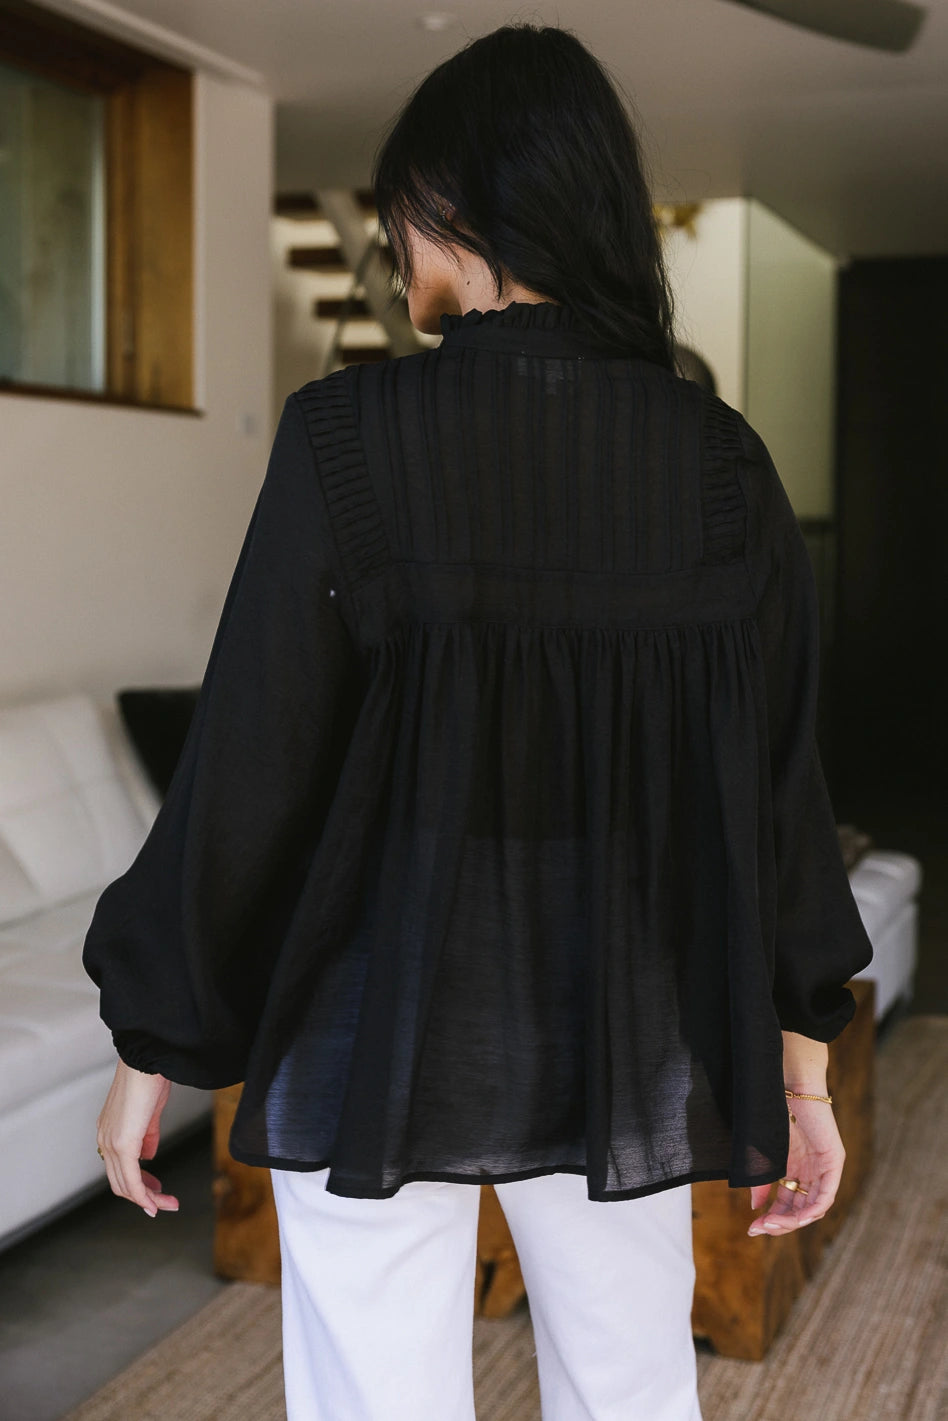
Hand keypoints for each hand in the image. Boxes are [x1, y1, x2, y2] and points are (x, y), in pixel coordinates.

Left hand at [96, 1059, 179, 1217]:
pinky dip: (143, 1195)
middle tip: (166, 1203)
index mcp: (109, 1132)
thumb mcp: (150, 1113)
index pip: (119, 1169)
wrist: (146, 1060)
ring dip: (148, 1198)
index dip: (138, 1184)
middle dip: (145, 1197)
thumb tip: (148, 1156)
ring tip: (168, 1204)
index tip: (156, 1190)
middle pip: (120, 1182)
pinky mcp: (122, 1144)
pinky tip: (156, 1203)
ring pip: (125, 1184)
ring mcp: (111, 1143)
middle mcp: (105, 1140)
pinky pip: (131, 1179)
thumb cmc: (149, 1078)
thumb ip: (147, 1137)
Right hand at [747, 1097, 843, 1235]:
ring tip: (771, 1223)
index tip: (752, 1227)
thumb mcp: (765, 1155)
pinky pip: (827, 1195)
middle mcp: (811, 1172)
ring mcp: (824, 1168)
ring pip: (814, 1207)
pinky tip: (797, 1217)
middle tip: (759, 1229)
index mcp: (795, 1170)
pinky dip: (813, 1209)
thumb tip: (756, 1208)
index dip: (771, 1218)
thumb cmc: (774, 1113)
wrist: (790, 1085)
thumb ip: (761, 1181)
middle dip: (780, 1223)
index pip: (787, 1204)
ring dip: (793, 1220)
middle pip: (800, 1210)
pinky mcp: (834, 1162)